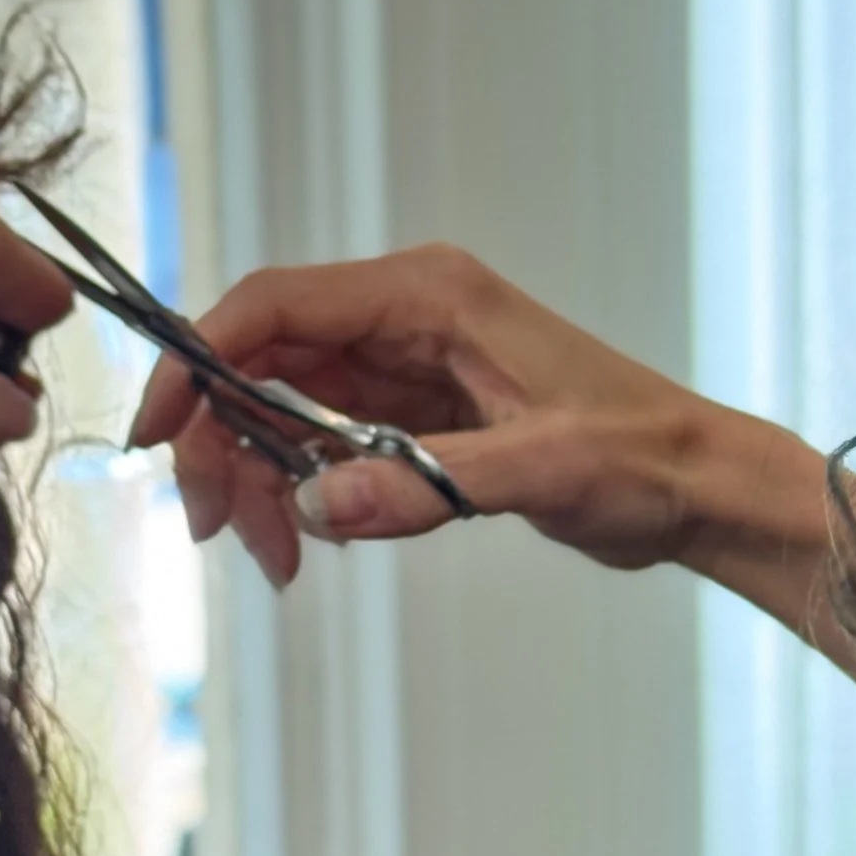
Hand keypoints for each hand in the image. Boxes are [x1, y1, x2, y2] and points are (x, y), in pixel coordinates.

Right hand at [127, 244, 815, 597]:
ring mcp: (406, 368)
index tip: (156, 434)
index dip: (195, 361)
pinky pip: (321, 445)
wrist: (698, 488)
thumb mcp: (540, 472)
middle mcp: (405, 318)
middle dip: (221, 445)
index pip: (271, 307)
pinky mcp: (415, 418)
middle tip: (221, 533)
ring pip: (280, 409)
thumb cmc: (642, 457)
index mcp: (426, 294)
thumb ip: (425, 486)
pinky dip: (300, 494)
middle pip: (259, 362)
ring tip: (278, 561)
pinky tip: (310, 544)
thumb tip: (318, 505)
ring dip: (257, 482)